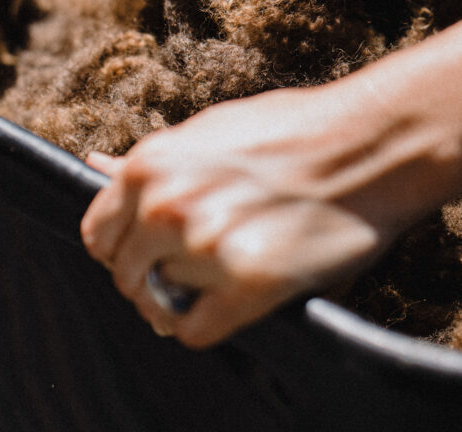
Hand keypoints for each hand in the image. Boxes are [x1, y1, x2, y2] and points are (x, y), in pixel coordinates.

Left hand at [80, 84, 390, 347]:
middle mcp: (166, 206)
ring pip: (158, 303)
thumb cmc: (293, 130)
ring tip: (226, 271)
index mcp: (150, 164)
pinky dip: (207, 322)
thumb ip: (150, 160)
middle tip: (195, 264)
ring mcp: (204, 247)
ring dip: (185, 296)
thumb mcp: (210, 130)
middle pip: (124, 275)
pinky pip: (192, 331)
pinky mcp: (246, 284)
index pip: (98, 234)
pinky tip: (235, 298)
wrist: (369, 143)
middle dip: (151, 276)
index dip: (123, 247)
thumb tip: (92, 167)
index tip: (152, 248)